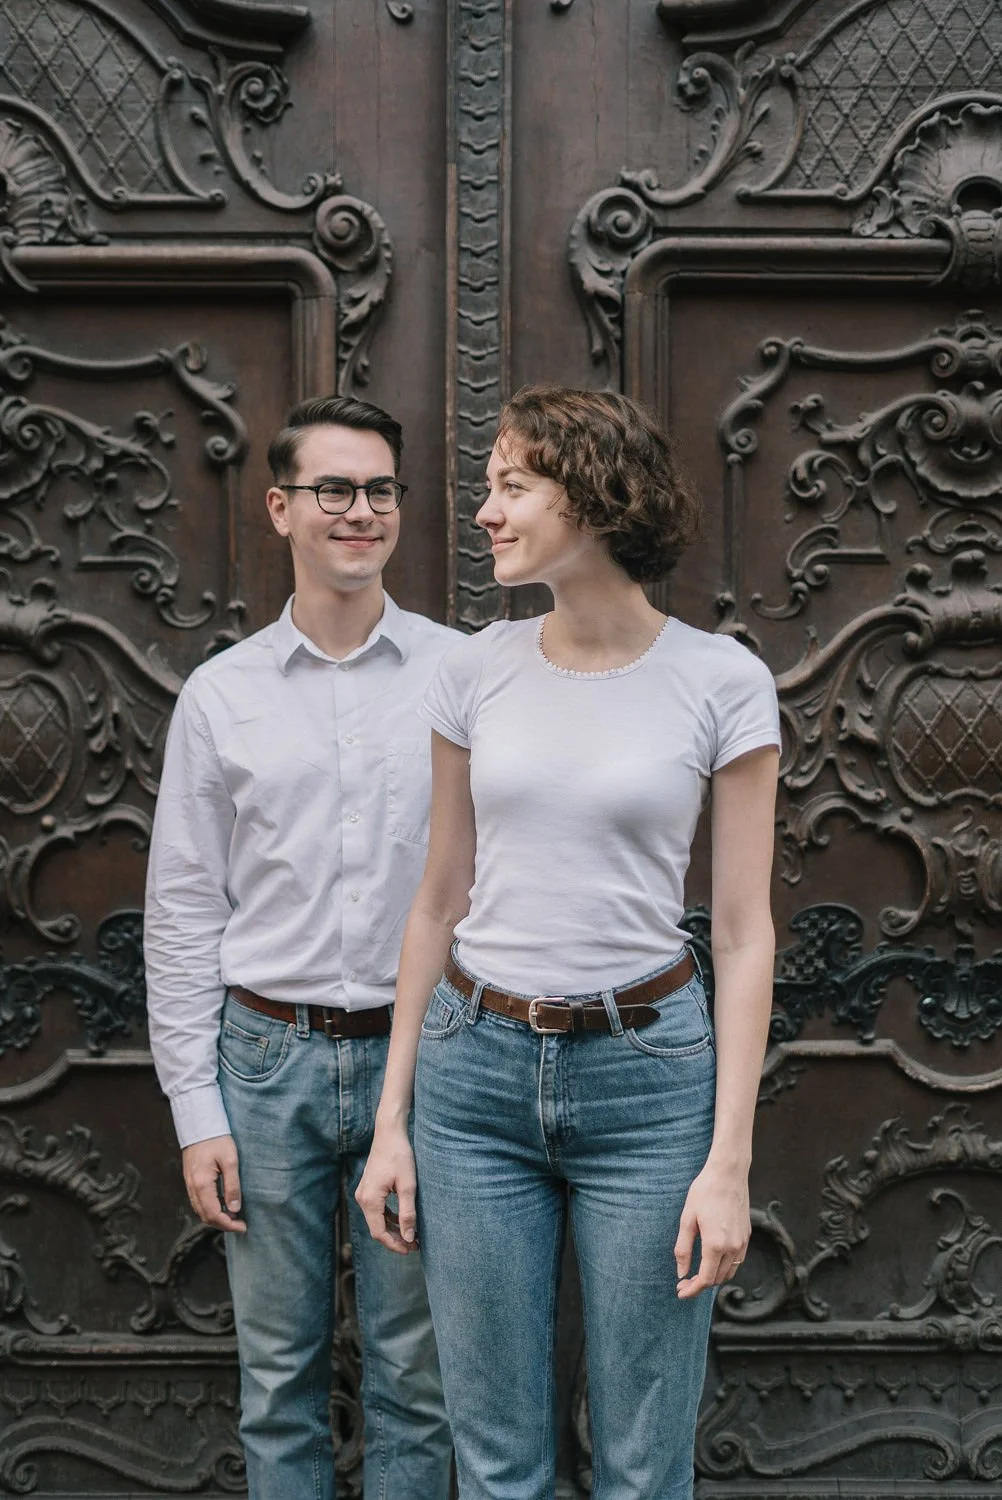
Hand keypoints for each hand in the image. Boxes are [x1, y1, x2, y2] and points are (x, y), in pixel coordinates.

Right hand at [181, 1135, 245, 1233]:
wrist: (200, 1124)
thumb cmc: (217, 1139)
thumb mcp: (231, 1161)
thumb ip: (232, 1186)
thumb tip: (235, 1209)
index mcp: (202, 1184)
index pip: (213, 1214)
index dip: (228, 1224)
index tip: (242, 1226)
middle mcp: (193, 1187)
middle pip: (205, 1216)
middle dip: (222, 1224)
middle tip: (240, 1224)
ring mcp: (189, 1184)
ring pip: (200, 1210)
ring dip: (216, 1217)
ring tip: (234, 1216)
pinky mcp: (191, 1180)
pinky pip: (198, 1202)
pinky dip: (210, 1208)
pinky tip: (223, 1204)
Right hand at [355, 1124, 418, 1253]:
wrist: (389, 1133)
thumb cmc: (400, 1156)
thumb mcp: (408, 1185)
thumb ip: (407, 1213)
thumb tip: (408, 1237)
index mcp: (370, 1200)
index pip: (379, 1233)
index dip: (394, 1245)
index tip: (411, 1249)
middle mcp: (362, 1198)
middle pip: (377, 1228)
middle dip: (395, 1239)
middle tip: (414, 1245)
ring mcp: (364, 1193)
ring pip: (377, 1220)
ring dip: (392, 1229)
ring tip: (411, 1235)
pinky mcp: (368, 1188)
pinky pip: (377, 1210)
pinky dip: (389, 1218)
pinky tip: (403, 1220)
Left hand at [674, 1159, 749, 1297]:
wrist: (728, 1173)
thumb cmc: (704, 1192)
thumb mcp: (687, 1219)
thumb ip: (683, 1249)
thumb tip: (682, 1273)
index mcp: (715, 1245)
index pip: (705, 1279)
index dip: (692, 1289)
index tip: (680, 1292)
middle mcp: (733, 1248)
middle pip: (717, 1279)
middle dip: (700, 1284)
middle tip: (683, 1280)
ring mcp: (743, 1243)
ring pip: (729, 1272)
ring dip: (713, 1277)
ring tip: (696, 1272)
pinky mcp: (747, 1236)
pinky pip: (737, 1261)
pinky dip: (724, 1267)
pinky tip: (712, 1259)